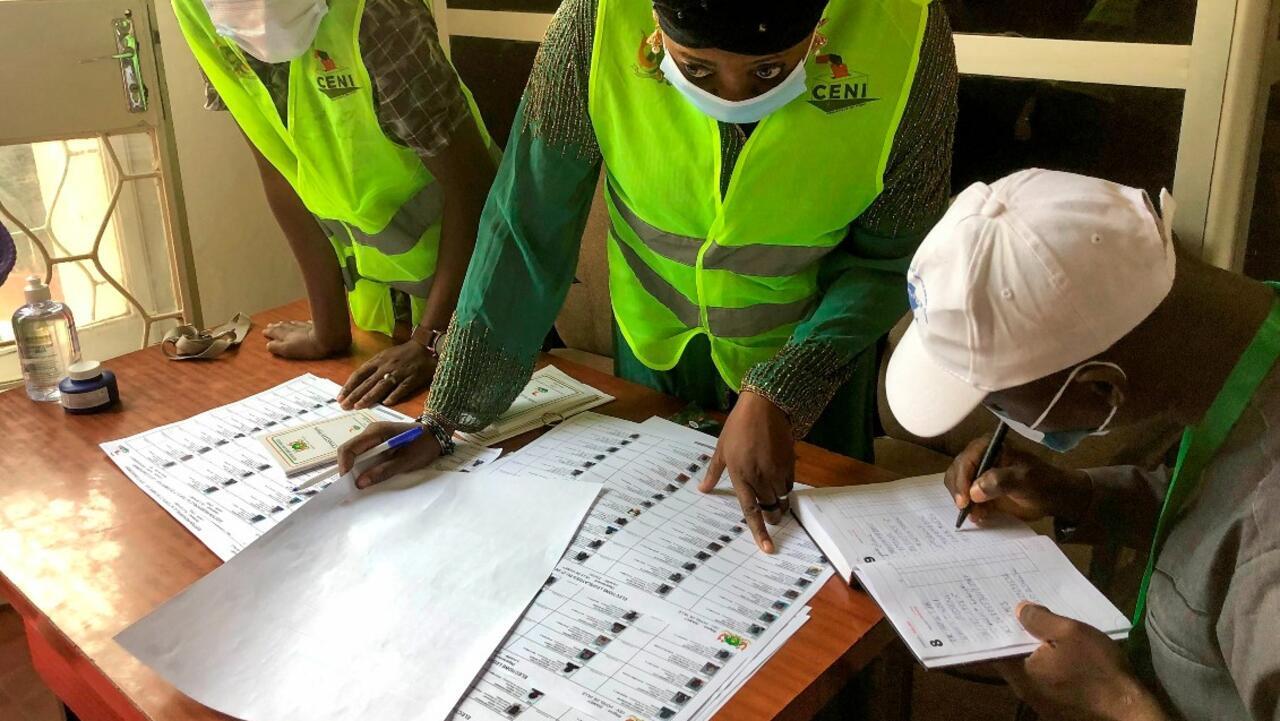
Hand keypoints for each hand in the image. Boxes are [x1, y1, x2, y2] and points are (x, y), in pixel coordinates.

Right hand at [263, 319, 346, 359]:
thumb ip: (277, 347)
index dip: (270, 332)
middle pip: (283, 327)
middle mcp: (295, 329)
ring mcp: (305, 327)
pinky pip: (307, 323)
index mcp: (287, 336)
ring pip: (294, 324)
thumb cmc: (308, 347)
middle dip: (276, 327)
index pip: (275, 333)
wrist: (327, 337)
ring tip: (282, 323)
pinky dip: (303, 323)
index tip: (264, 331)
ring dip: (287, 324)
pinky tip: (305, 322)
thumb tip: (268, 345)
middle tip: (270, 325)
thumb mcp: (288, 350)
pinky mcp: (316, 326)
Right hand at [337, 421, 443, 488]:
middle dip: (347, 468)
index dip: (344, 466)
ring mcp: (373, 435)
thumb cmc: (424, 446)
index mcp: (376, 432)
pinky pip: (364, 453)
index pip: (349, 448)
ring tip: (359, 483)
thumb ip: (383, 471)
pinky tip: (368, 474)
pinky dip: (363, 464)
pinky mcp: (377, 440)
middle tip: (351, 487)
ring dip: (355, 468)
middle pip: (349, 450)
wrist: (436, 434)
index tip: (346, 482)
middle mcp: (370, 431)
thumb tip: (360, 483)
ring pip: (355, 452)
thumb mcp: (406, 461)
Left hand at [338, 341, 436, 409]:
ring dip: (369, 397)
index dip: (349, 386)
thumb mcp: (385, 356)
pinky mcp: (412, 378)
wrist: (425, 347)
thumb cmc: (403, 353)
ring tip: (358, 406)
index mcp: (378, 360)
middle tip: (344, 406)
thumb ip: (373, 368)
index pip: (359, 374)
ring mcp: (399, 373)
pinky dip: (394, 395)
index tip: (340, 396)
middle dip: (354, 395)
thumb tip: (359, 383)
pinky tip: (386, 403)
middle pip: (368, 382)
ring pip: (381, 386)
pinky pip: (402, 388)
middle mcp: (386, 366)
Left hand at [698, 391, 794, 553]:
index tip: (768, 548)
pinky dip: (785, 489)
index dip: (759, 532)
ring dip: (779, 504)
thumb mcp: (721, 449)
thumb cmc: (738, 427)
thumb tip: (702, 489)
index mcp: (740, 476)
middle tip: (772, 519)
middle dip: (772, 517)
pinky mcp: (789, 463)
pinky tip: (781, 485)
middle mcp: (759, 477)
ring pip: (781, 498)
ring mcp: (776, 471)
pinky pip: (789, 485)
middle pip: (770, 508)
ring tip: (777, 504)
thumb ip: (714, 473)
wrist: (764, 407)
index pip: (750, 510)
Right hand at [943, 435, 1092, 524]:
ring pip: (958, 487)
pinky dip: (970, 509)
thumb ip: (1000, 481)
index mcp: (989, 446)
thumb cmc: (1042, 483)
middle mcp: (980, 456)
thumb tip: (974, 491)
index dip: (962, 480)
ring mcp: (979, 473)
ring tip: (977, 515)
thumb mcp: (1024, 480)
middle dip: (960, 492)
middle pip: (957, 472)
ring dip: (964, 502)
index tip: (964, 501)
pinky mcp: (981, 489)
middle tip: (966, 510)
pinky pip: (967, 498)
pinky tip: (980, 517)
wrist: (1055, 497)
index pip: (965, 460)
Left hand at [997, 603, 1167, 720]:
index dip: (997, 626)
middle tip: (1017, 610)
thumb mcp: (1071, 633)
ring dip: (1033, 649)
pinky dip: (1047, 663)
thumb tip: (1018, 610)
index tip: (996, 607)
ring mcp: (1042, 702)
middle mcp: (1025, 690)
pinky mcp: (1059, 708)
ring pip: (1030, 668)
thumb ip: (1040, 620)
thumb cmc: (1099, 670)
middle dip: (1016, 634)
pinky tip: (1058, 650)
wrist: (1131, 712)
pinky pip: (1045, 679)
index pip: (995, 647)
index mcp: (1021, 674)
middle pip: (1012, 657)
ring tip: (1038, 625)